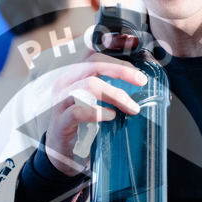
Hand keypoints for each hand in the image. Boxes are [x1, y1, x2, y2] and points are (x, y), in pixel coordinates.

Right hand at [45, 53, 146, 174]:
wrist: (61, 154)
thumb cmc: (81, 125)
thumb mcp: (93, 101)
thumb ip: (108, 88)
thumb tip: (139, 81)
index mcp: (74, 75)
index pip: (93, 52)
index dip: (113, 47)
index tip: (133, 46)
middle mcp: (65, 83)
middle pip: (94, 64)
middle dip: (121, 70)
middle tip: (141, 81)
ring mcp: (60, 101)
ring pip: (89, 85)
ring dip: (115, 94)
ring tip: (132, 107)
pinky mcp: (61, 121)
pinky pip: (78, 111)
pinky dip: (98, 112)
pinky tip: (111, 116)